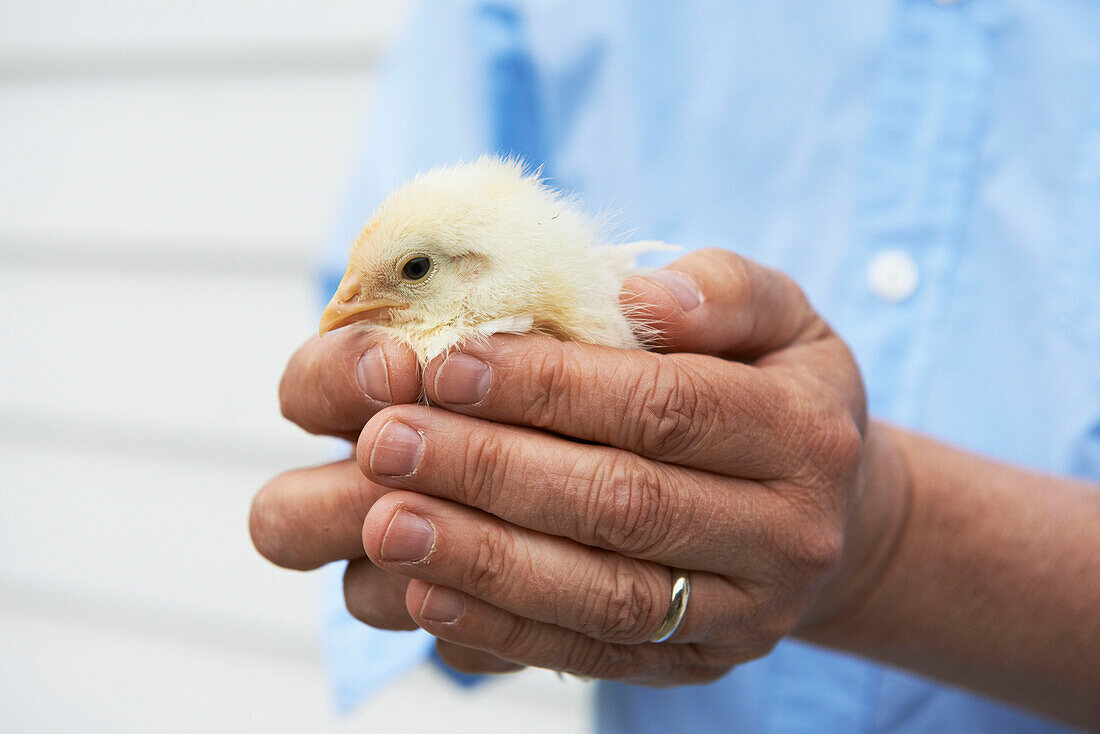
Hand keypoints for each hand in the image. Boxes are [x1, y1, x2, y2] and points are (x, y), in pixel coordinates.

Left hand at [255, 247, 909, 683]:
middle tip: (388, 442)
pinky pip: (592, 654)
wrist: (836, 515)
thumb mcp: (782, 317)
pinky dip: (503, 629)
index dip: (553, 387)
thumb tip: (643, 298)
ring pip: (602, 596)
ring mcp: (744, 613)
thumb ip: (723, 290)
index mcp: (803, 430)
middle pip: (623, 504)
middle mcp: (787, 534)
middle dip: (493, 472)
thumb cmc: (782, 391)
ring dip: (482, 561)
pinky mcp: (695, 663)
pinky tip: (424, 594)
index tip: (448, 365)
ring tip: (384, 523)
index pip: (663, 407)